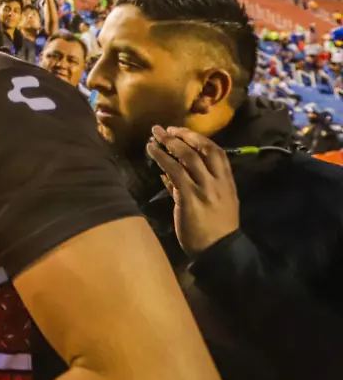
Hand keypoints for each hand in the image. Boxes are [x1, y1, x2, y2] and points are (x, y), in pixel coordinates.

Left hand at [147, 127, 240, 255]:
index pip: (217, 152)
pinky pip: (174, 172)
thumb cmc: (214, 229)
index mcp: (227, 182)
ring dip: (169, 143)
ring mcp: (205, 189)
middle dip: (184, 135)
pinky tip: (151, 152)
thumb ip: (195, 187)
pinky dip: (162, 159)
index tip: (183, 132)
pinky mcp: (190, 197)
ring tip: (154, 135)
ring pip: (188, 157)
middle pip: (204, 149)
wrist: (219, 251)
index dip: (199, 139)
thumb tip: (169, 174)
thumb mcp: (215, 204)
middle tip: (166, 128)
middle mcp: (219, 182)